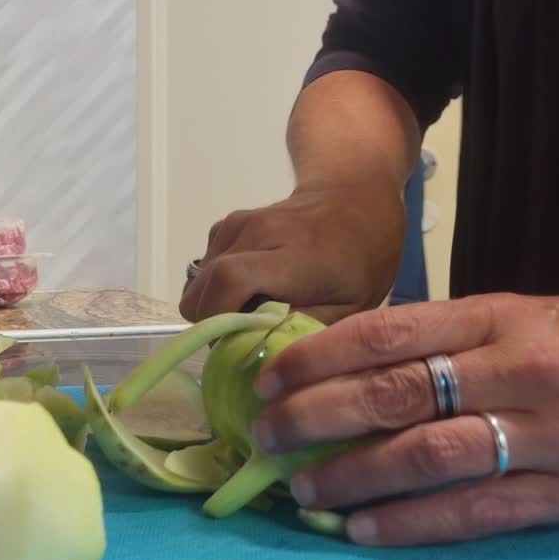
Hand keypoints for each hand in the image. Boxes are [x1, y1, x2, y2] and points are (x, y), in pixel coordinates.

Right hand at [179, 182, 404, 324]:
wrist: (354, 201)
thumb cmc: (361, 260)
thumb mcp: (350, 309)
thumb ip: (305, 332)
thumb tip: (263, 358)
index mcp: (291, 256)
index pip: (230, 280)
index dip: (218, 317)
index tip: (232, 344)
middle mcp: (255, 233)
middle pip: (202, 286)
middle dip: (212, 319)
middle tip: (243, 334)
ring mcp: (237, 225)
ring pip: (197, 280)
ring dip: (214, 302)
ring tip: (251, 307)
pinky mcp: (226, 224)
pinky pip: (203, 266)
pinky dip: (215, 284)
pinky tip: (248, 286)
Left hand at [252, 293, 558, 545]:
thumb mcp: (515, 318)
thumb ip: (439, 336)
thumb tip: (337, 358)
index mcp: (498, 317)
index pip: (388, 334)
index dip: (317, 357)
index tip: (268, 378)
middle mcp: (519, 370)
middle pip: (395, 393)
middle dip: (316, 416)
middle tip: (267, 435)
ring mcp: (547, 434)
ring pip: (427, 456)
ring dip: (353, 474)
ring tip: (303, 487)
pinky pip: (476, 511)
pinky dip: (411, 523)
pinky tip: (362, 528)